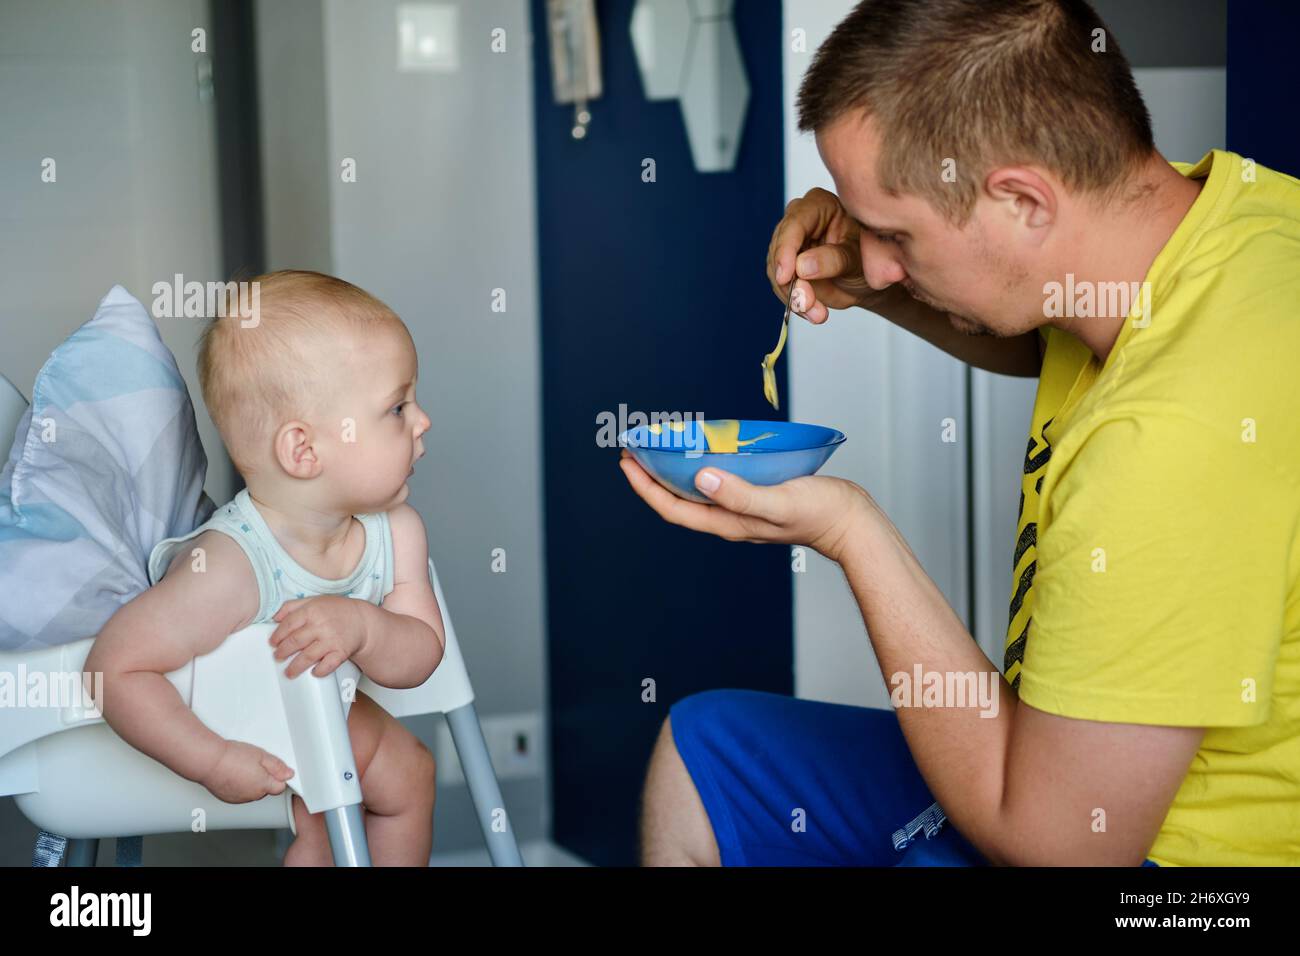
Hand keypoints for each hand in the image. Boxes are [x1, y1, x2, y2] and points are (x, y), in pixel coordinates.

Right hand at [202, 739, 294, 803]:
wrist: (209, 761)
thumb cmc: (232, 757)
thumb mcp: (261, 755)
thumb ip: (277, 766)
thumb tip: (289, 774)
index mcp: (263, 785)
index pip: (280, 787)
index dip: (278, 776)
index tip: (273, 769)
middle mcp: (252, 795)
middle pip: (266, 789)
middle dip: (264, 778)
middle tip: (254, 764)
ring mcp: (239, 799)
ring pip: (252, 792)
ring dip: (251, 783)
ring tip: (242, 768)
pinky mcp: (227, 799)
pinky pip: (240, 794)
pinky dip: (239, 786)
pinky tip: (234, 775)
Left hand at [270, 595, 369, 678]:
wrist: (362, 620)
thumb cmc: (337, 611)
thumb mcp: (315, 600)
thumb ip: (292, 606)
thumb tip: (275, 617)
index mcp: (312, 610)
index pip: (288, 624)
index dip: (277, 635)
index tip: (273, 643)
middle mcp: (321, 625)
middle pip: (295, 641)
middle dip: (282, 652)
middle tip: (277, 657)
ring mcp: (331, 639)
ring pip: (308, 656)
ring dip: (296, 666)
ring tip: (289, 672)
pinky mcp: (341, 651)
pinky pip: (328, 665)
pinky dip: (320, 671)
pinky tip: (314, 672)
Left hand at [618, 448, 876, 563]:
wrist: (850, 522)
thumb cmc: (819, 514)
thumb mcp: (778, 501)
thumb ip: (740, 493)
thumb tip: (702, 479)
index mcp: (728, 522)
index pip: (673, 509)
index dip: (645, 488)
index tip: (628, 463)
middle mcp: (729, 518)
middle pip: (677, 501)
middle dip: (651, 477)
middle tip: (633, 450)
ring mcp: (741, 510)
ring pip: (695, 493)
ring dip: (673, 472)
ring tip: (659, 448)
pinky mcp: (754, 498)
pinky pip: (717, 484)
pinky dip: (700, 468)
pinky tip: (703, 451)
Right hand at [767, 187, 913, 323]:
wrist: (868, 278)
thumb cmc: (869, 258)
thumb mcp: (858, 259)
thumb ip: (834, 260)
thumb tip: (802, 267)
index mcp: (819, 205)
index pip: (794, 224)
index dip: (785, 251)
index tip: (785, 277)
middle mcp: (799, 220)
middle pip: (780, 250)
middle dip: (791, 282)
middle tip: (807, 305)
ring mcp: (789, 243)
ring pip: (777, 271)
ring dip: (794, 297)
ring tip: (817, 314)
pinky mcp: (785, 265)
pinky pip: (781, 286)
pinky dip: (795, 303)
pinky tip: (814, 313)